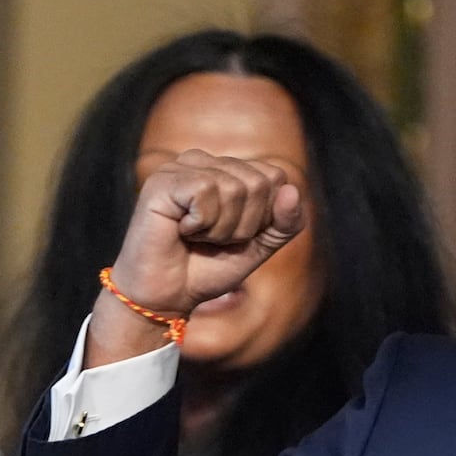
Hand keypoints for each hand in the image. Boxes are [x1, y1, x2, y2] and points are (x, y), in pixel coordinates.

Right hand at [86, 150, 302, 366]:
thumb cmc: (210, 267)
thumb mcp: (261, 245)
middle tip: (214, 239)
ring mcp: (181, 167)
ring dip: (223, 228)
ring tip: (198, 236)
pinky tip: (182, 230)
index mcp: (228, 169)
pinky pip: (206, 192)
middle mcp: (204, 161)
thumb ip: (285, 222)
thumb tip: (293, 191)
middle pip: (259, 182)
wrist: (170, 295)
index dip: (266, 217)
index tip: (237, 234)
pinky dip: (203, 224)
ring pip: (235, 188)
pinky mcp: (162, 180)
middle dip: (245, 224)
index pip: (275, 177)